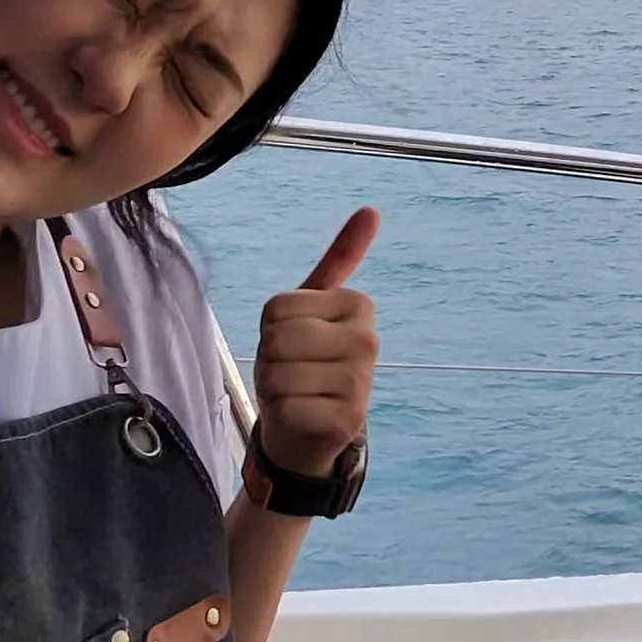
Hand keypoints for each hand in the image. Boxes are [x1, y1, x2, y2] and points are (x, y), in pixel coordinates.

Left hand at [253, 208, 378, 478]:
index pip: (278, 307)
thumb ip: (339, 261)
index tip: (295, 347)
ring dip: (274, 390)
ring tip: (296, 395)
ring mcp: (361, 381)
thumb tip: (371, 210)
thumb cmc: (302, 363)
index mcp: (359, 305)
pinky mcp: (346, 419)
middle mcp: (368, 340)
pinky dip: (281, 416)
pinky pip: (285, 406)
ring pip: (277, 372)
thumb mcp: (311, 310)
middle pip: (277, 338)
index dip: (271, 330)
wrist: (306, 431)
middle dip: (270, 360)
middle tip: (291, 374)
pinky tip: (302, 419)